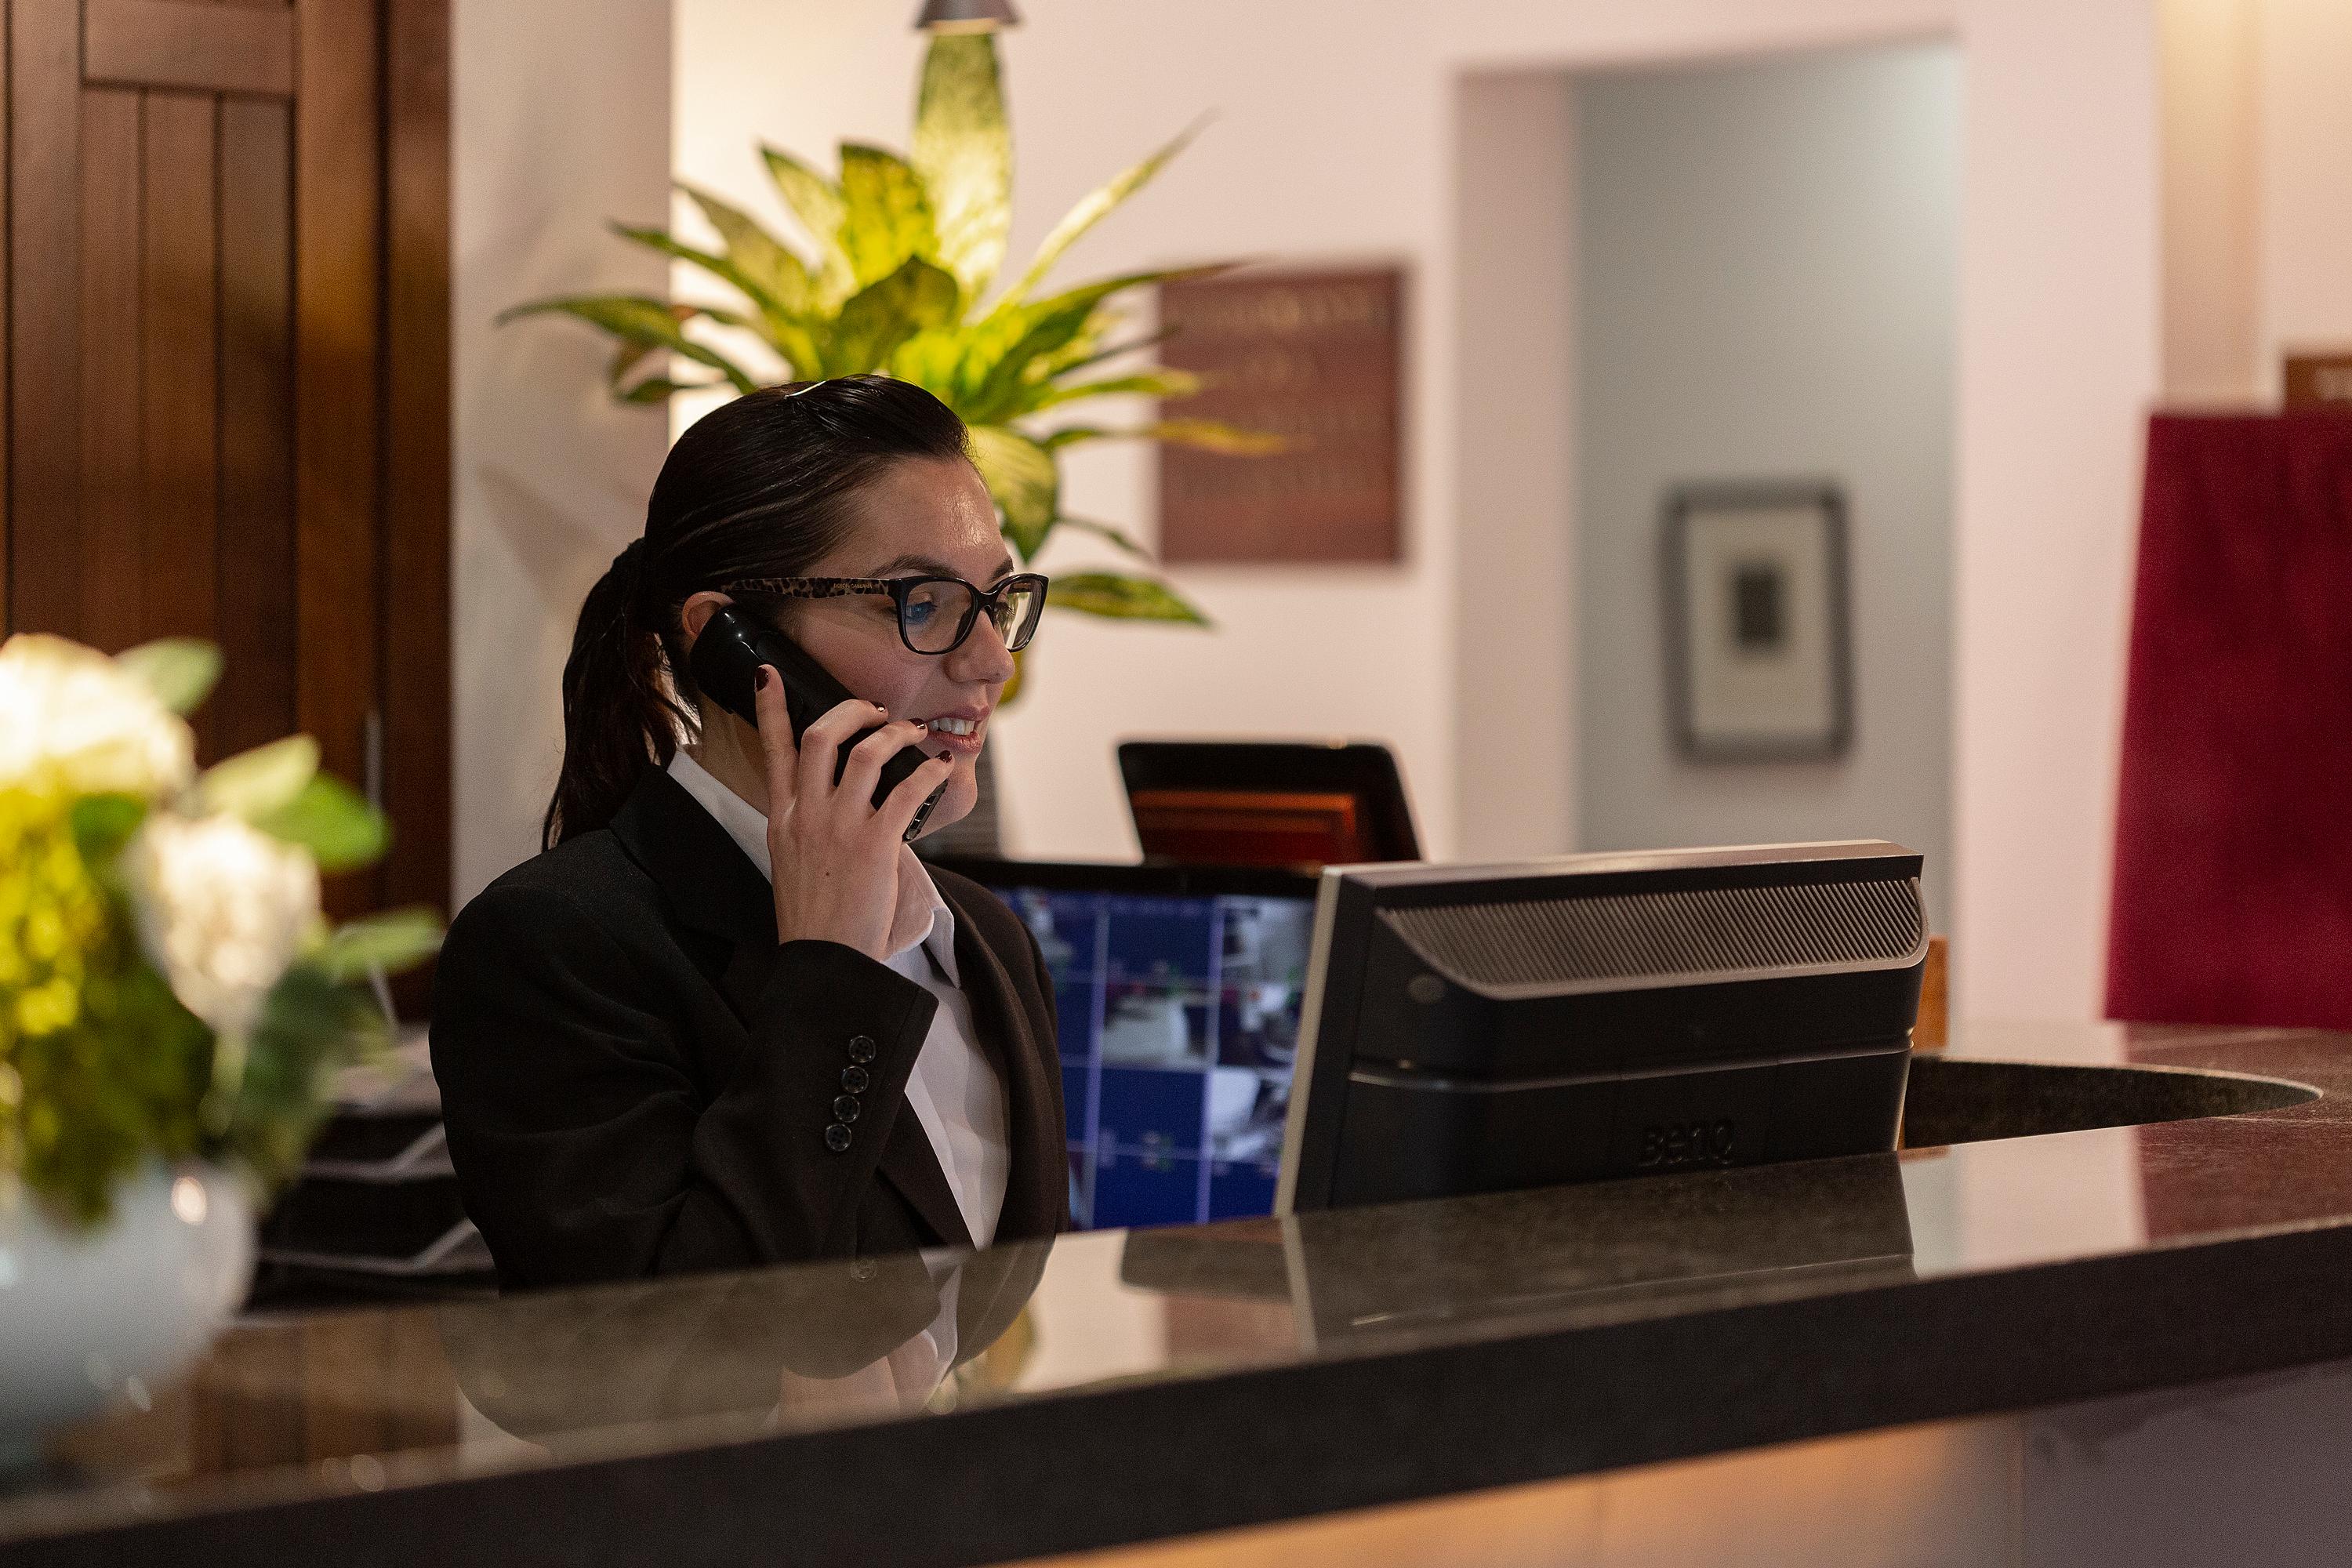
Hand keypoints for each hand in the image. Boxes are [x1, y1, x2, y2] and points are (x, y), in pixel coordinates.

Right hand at [755, 666, 953, 959]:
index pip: (773, 751)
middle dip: (851, 710)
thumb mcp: (791, 862)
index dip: (771, 709)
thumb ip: (806, 824)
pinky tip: (941, 767)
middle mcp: (806, 814)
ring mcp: (839, 826)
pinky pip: (905, 790)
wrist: (824, 962)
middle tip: (876, 710)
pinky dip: (928, 772)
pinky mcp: (874, 844)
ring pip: (866, 753)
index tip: (769, 674)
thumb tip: (836, 798)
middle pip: (821, 735)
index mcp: (782, 818)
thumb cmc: (814, 917)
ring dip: (896, 734)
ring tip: (914, 733)